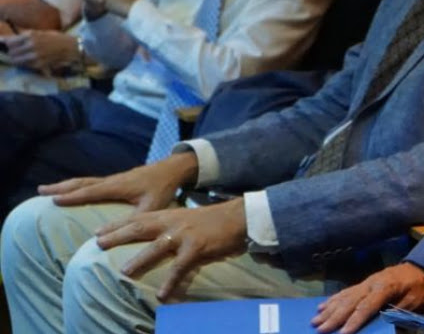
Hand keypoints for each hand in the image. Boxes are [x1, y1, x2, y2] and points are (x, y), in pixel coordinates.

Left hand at [4, 31, 80, 70]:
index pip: (9, 41)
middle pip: (11, 52)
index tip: (3, 44)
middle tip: (16, 51)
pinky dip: (25, 63)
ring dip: (17, 58)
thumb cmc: (57, 38)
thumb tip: (9, 40)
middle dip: (12, 52)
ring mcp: (34, 56)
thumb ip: (26, 36)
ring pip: (16, 60)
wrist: (72, 48)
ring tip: (22, 56)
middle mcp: (31, 45)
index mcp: (31, 35)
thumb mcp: (41, 33)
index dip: (4, 43)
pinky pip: (25, 65)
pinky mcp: (38, 64)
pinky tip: (31, 60)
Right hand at [41, 151, 198, 211]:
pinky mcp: (118, 179)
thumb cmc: (163, 188)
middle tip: (40, 190)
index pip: (90, 191)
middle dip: (62, 187)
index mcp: (118, 186)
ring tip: (48, 189)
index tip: (53, 199)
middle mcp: (112, 180)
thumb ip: (134, 220)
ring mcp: (114, 178)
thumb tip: (108, 234)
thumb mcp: (152, 206)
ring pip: (86, 181)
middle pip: (82, 183)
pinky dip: (79, 185)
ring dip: (67, 185)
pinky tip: (75, 190)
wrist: (174, 169)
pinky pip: (93, 182)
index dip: (72, 196)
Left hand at [93, 198, 246, 299]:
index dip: (117, 223)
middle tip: (98, 242)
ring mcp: (184, 234)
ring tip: (123, 271)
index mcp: (169, 215)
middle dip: (118, 235)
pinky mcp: (197, 247)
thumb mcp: (187, 218)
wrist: (239, 217)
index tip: (98, 230)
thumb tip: (154, 240)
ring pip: (156, 247)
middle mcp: (173, 222)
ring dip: (139, 259)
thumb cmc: (214, 220)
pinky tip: (162, 294)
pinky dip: (171, 281)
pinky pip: (180, 267)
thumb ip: (170, 227)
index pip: (138, 217)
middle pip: (140, 228)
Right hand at [312, 262, 423, 333]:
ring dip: (329, 309)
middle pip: (351, 302)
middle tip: (319, 329)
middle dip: (334, 317)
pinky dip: (333, 299)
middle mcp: (372, 283)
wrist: (422, 268)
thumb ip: (397, 313)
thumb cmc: (420, 287)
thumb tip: (383, 323)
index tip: (342, 333)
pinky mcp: (365, 283)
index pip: (367, 306)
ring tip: (315, 320)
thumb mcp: (415, 302)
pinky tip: (323, 306)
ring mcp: (367, 282)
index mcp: (386, 287)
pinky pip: (346, 291)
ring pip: (345, 296)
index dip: (354, 321)